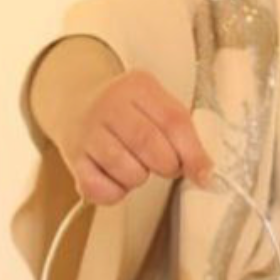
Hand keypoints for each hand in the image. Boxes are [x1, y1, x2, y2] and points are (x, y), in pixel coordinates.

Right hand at [66, 67, 213, 206]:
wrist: (76, 104)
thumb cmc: (126, 112)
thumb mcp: (156, 106)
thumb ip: (182, 134)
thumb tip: (205, 172)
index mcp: (138, 86)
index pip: (174, 121)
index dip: (192, 153)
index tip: (203, 174)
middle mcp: (109, 105)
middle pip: (150, 146)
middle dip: (166, 166)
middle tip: (165, 165)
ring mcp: (88, 132)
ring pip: (127, 171)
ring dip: (138, 179)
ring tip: (135, 166)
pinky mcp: (74, 159)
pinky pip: (100, 189)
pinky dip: (114, 192)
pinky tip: (115, 177)